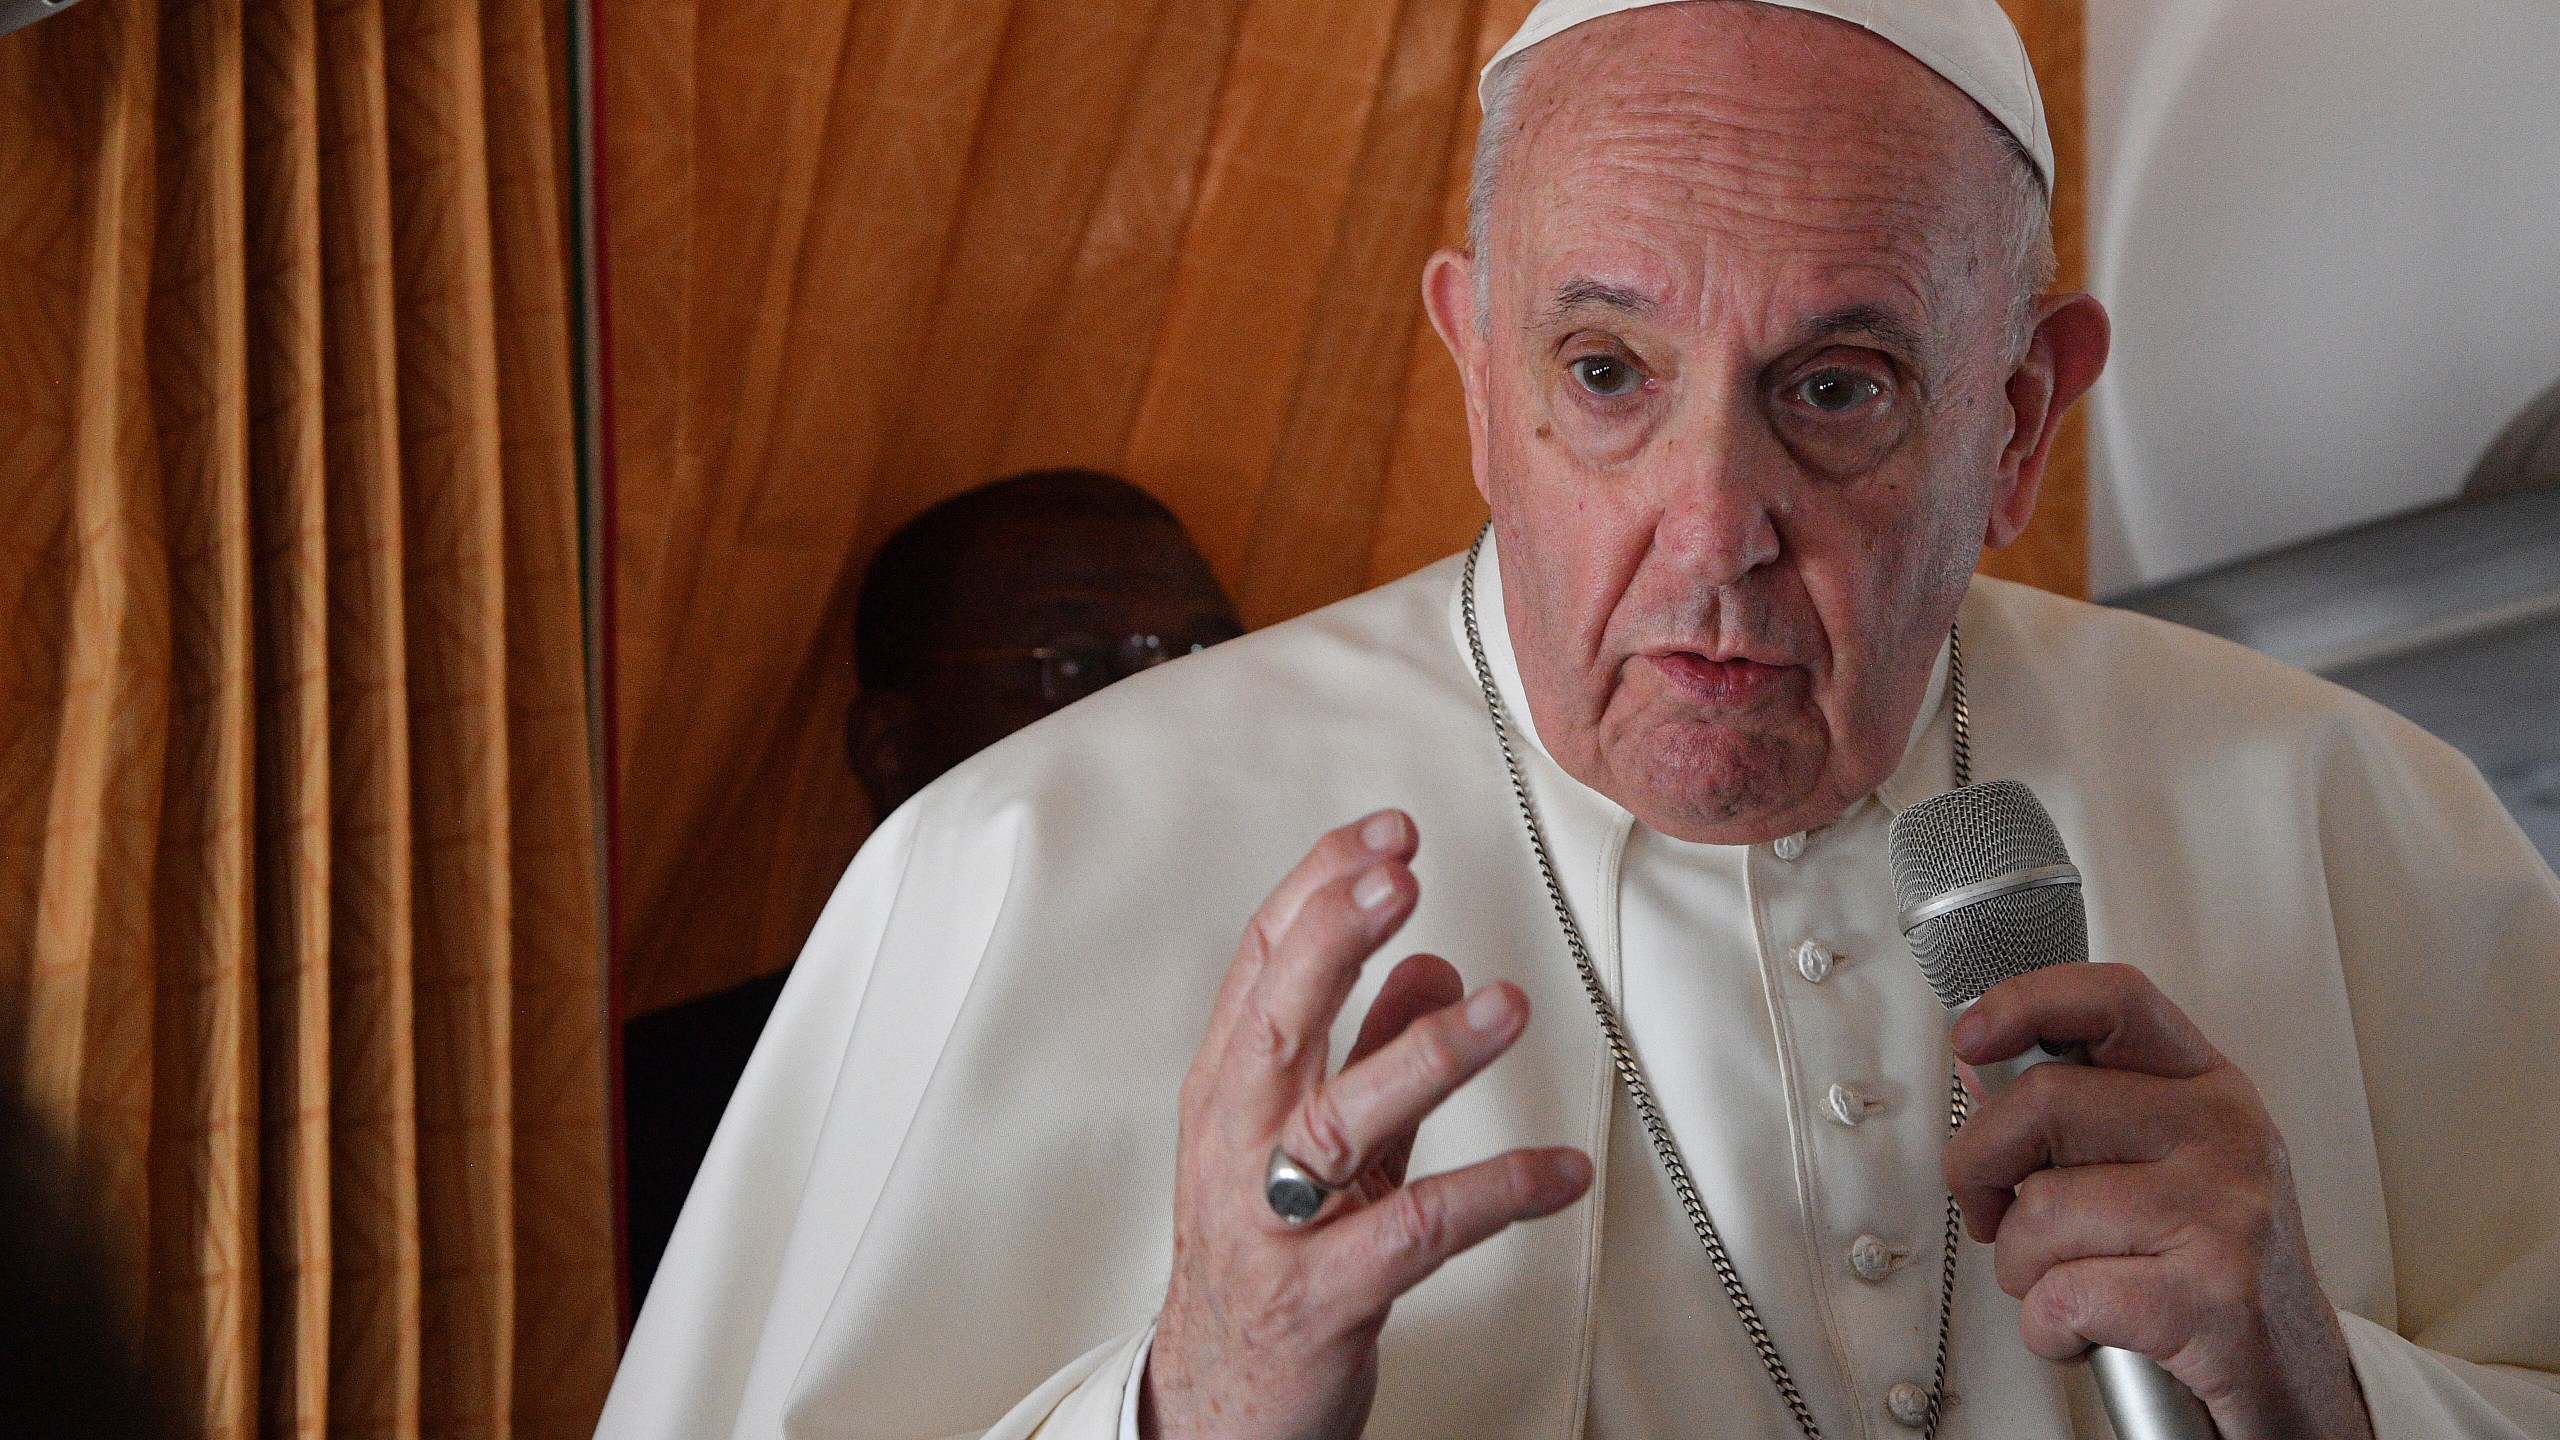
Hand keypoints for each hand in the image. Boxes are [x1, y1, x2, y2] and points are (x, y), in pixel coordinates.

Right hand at [1143, 810, 1592, 1439]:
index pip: (1260, 966)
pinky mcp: (1323, 1298)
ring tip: (1504, 1006)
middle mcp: (1238, 1145)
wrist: (1214, 1410)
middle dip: (1334, 938)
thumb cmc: (1261, 1261)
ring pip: (1341, 1120)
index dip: (1317, 890)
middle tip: (1400, 875)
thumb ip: (1363, 1050)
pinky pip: (1413, 1233)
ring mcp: (1274, 1223)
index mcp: (1229, 1092)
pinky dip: (1492, 1195)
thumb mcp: (1309, 1143)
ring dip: (1425, 1053)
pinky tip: (1557, 1170)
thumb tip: (1427, 965)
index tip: (1386, 834)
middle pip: (1276, 1021)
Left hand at [1944, 963, 2373, 1439]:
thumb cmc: (2211, 1260)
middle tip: (1990, 1209)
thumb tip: (1980, 1059)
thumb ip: (2078, 1108)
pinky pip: (2061, 1295)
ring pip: (2038, 1211)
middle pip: (2042, 1103)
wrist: (2293, 1372)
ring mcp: (2223, 1212)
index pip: (2114, 999)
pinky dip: (2046, 1327)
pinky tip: (2085, 1329)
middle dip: (1978, 1166)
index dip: (2026, 1002)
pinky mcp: (2210, 1297)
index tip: (1971, 1034)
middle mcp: (2223, 1135)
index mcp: (2207, 1086)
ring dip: (2019, 1266)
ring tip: (2066, 1281)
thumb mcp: (2162, 1159)